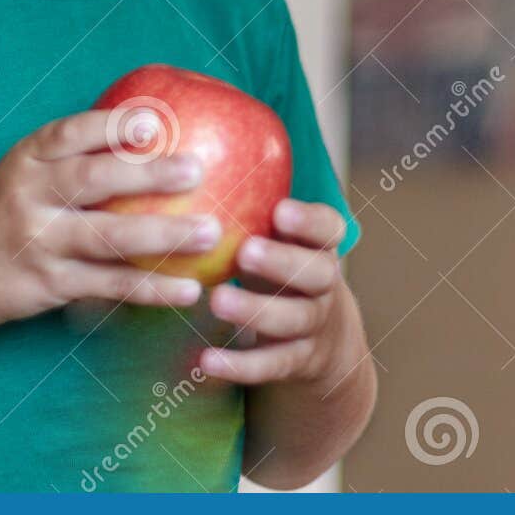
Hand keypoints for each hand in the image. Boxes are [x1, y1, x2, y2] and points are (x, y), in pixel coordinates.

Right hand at [0, 109, 220, 329]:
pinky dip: (152, 288)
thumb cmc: (11, 207)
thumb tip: (157, 125)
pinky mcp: (53, 285)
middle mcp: (31, 197)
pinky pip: (110, 286)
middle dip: (147, 174)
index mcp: (29, 159)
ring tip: (211, 231)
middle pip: (92, 180)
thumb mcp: (29, 169)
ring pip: (107, 238)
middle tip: (197, 170)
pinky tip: (189, 289)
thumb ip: (78, 151)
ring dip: (164, 235)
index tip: (154, 122)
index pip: (71, 134)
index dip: (112, 125)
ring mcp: (41, 243)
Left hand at [199, 199, 352, 386]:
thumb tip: (185, 148)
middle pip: (317, 273)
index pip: (329, 229)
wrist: (322, 341)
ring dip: (257, 310)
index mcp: (320, 246)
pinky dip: (241, 366)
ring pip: (295, 319)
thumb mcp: (277, 238)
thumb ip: (250, 204)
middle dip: (282, 261)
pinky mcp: (298, 363)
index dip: (309, 221)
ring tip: (218, 301)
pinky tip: (205, 361)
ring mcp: (314, 325)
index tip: (280, 210)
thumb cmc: (279, 269)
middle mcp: (325, 284)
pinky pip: (272, 366)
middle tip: (245, 251)